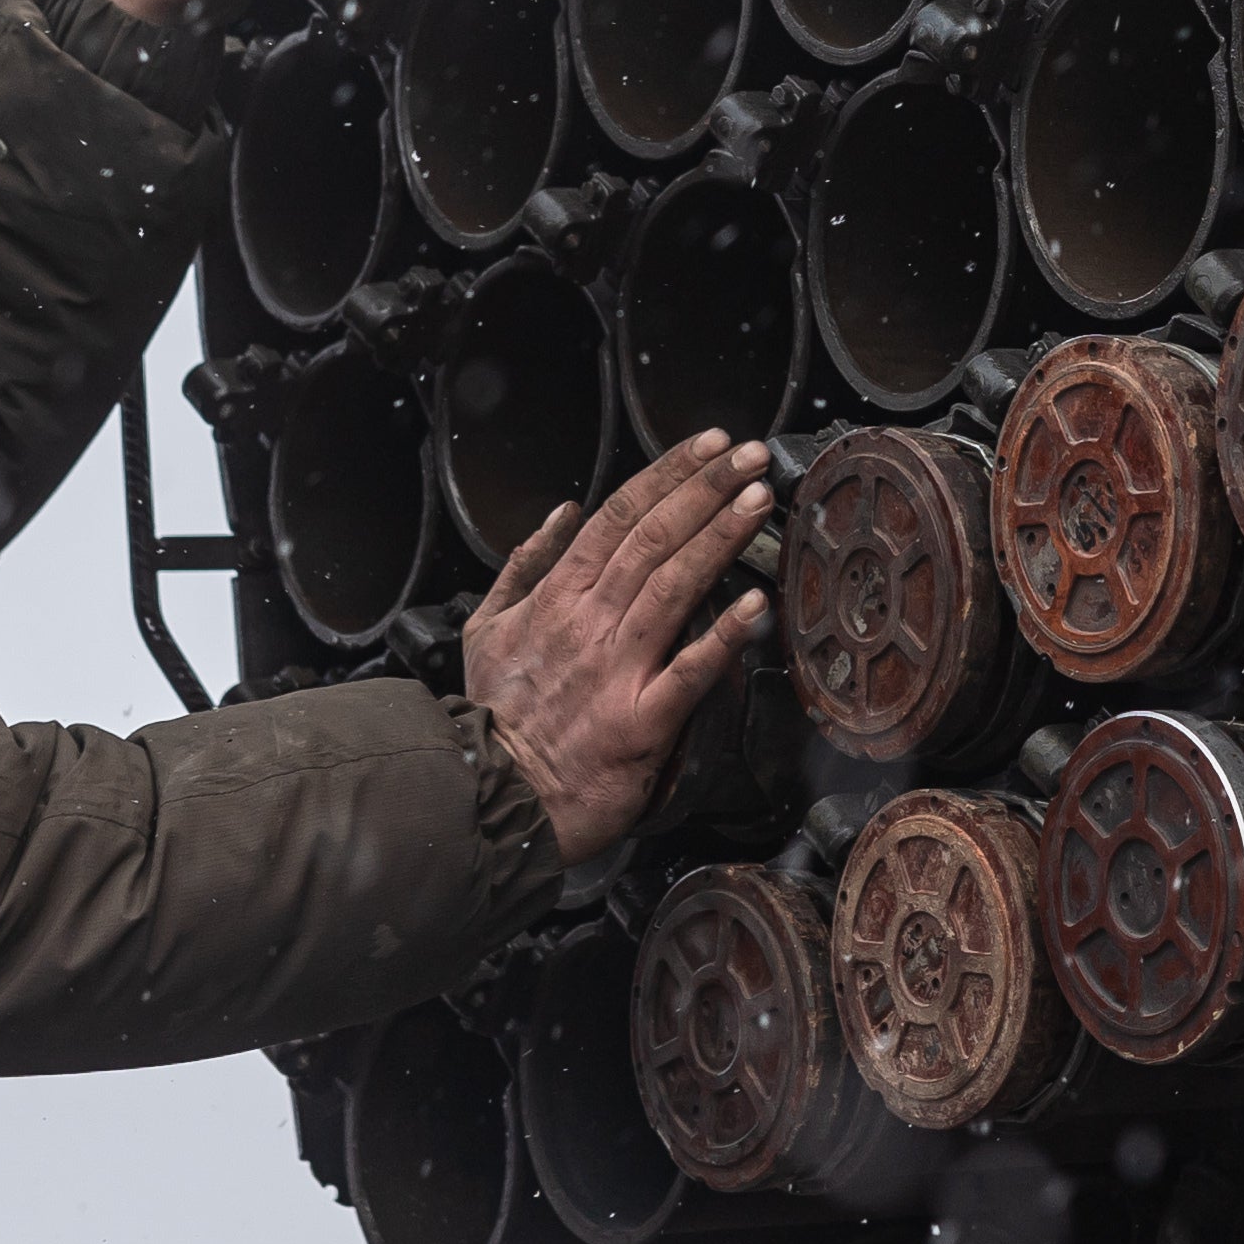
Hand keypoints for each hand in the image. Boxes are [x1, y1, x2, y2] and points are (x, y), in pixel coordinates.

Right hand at [463, 433, 774, 865]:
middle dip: (705, 490)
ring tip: (758, 501)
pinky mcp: (641, 721)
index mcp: (555, 598)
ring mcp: (616, 670)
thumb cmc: (493, 716)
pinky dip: (723, 636)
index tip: (707, 446)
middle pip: (653, 539)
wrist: (490, 798)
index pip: (618, 517)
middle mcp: (588, 623)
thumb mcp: (485, 629)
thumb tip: (561, 514)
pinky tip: (756, 604)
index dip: (667, 475)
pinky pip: (688, 672)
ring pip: (673, 586)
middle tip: (749, 456)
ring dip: (719, 538)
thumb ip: (523, 567)